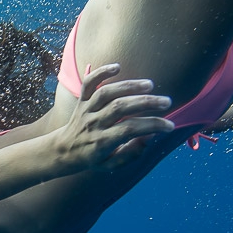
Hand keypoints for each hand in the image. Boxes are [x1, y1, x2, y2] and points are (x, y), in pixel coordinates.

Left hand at [59, 63, 175, 169]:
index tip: (169, 126)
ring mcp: (86, 110)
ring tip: (150, 85)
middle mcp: (93, 123)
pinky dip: (101, 72)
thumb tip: (150, 136)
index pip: (129, 130)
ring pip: (106, 93)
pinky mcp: (81, 100)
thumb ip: (131, 153)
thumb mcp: (111, 165)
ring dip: (129, 86)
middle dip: (145, 103)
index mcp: (101, 142)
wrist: (63, 150)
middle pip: (120, 108)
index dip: (151, 126)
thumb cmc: (92, 158)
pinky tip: (117, 67)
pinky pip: (88, 83)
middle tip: (166, 102)